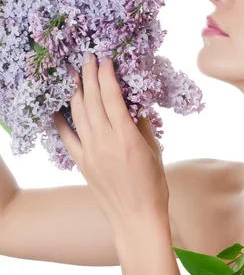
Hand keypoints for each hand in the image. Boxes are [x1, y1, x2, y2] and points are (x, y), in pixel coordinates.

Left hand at [53, 53, 169, 229]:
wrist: (136, 217)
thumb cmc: (153, 186)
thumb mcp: (154, 151)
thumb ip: (141, 125)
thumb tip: (133, 104)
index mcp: (127, 138)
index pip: (112, 97)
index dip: (107, 75)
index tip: (105, 60)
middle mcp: (105, 142)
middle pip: (93, 100)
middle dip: (90, 75)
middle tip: (88, 58)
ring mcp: (90, 153)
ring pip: (78, 114)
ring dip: (77, 91)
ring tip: (75, 75)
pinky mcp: (82, 163)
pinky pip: (67, 137)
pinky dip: (61, 120)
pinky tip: (57, 107)